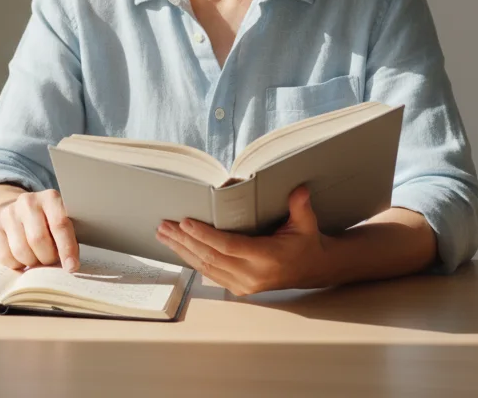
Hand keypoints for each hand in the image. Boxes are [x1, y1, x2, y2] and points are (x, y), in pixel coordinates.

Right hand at [0, 189, 79, 271]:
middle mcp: (28, 201)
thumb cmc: (47, 223)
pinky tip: (22, 258)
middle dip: (47, 258)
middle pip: (38, 239)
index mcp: (50, 198)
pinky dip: (16, 264)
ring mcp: (8, 212)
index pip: (59, 224)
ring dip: (31, 262)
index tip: (71, 267)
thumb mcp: (61, 223)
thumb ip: (67, 239)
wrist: (19, 211)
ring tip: (37, 258)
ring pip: (20, 250)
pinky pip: (4, 256)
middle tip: (50, 260)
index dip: (66, 249)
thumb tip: (69, 265)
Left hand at [156, 185, 330, 294]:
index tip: (185, 222)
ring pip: (206, 267)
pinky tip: (179, 248)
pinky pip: (210, 274)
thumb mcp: (307, 224)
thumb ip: (300, 206)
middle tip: (165, 226)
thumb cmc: (306, 243)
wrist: (313, 269)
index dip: (205, 235)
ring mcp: (245, 285)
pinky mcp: (239, 289)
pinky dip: (192, 260)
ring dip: (182, 250)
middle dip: (185, 241)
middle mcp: (253, 275)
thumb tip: (299, 189)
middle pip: (211, 257)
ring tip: (164, 235)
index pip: (229, 247)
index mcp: (267, 258)